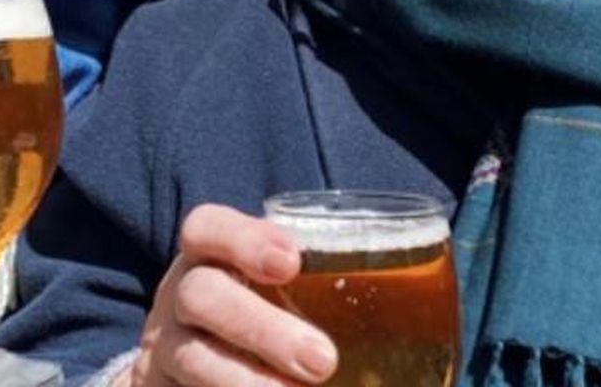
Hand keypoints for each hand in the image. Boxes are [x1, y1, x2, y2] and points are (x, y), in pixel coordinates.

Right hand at [128, 204, 337, 385]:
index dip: (243, 240)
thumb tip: (433, 268)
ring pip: (193, 357)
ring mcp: (167, 350)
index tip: (291, 262)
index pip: (207, 228)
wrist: (193, 378)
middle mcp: (180, 297)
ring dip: (246, 381)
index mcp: (210, 256)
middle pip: (202, 295)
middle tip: (322, 360)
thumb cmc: (264, 316)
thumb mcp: (280, 288)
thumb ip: (331, 278)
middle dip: (261, 327)